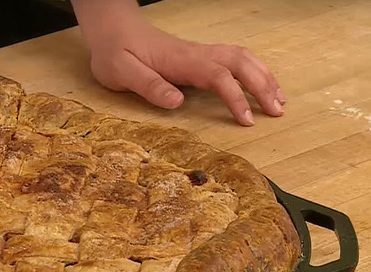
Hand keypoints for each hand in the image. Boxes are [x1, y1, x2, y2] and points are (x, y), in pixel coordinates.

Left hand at [71, 0, 284, 125]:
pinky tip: (260, 85)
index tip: (247, 120)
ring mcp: (199, 53)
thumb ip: (149, 85)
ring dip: (263, 77)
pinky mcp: (197, 56)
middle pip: (240, 64)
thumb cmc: (115, 52)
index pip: (218, 77)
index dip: (236, 98)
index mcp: (181, 61)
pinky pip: (234, 60)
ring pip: (242, 58)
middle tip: (278, 112)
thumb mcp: (122, 72)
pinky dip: (253, 71)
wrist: (113, 29)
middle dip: (263, 86)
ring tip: (279, 100)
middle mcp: (196, 54)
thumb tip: (177, 102)